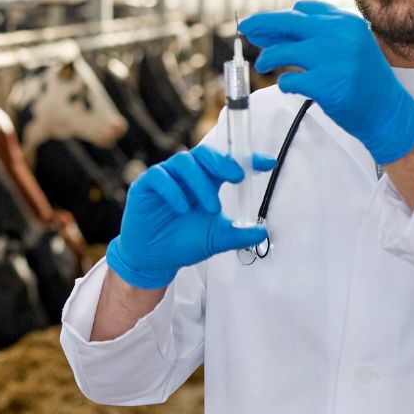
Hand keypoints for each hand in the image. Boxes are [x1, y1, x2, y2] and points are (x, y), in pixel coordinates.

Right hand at [104, 147, 274, 289]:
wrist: (155, 260)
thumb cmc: (184, 243)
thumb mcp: (216, 239)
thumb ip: (238, 234)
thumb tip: (263, 232)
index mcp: (206, 182)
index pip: (226, 163)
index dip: (247, 159)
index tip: (268, 163)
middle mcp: (186, 175)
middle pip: (204, 154)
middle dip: (222, 162)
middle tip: (237, 177)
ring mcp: (166, 178)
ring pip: (183, 161)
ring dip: (200, 182)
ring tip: (211, 207)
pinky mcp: (145, 185)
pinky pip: (159, 176)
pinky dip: (173, 190)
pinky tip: (182, 208)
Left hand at [238, 0, 413, 166]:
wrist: (388, 112)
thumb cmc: (364, 80)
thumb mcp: (347, 46)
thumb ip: (316, 34)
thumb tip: (270, 28)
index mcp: (346, 22)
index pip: (304, 10)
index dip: (279, 17)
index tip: (262, 25)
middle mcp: (340, 35)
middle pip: (288, 22)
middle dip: (262, 24)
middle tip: (245, 29)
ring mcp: (333, 59)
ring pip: (283, 52)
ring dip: (267, 58)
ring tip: (263, 65)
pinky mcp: (326, 85)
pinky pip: (289, 81)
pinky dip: (284, 84)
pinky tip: (288, 85)